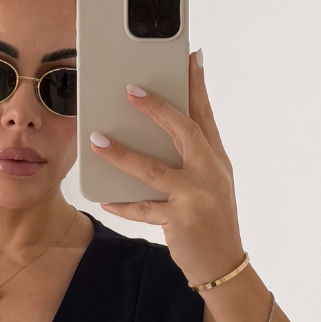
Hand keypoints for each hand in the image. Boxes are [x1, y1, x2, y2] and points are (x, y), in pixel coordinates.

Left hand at [88, 51, 243, 287]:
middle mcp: (210, 173)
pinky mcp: (181, 221)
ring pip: (154, 169)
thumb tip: (165, 129)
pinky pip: (143, 208)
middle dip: (157, 108)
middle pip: (183, 131)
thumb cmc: (212, 220)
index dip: (197, 85)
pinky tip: (105, 197)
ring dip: (122, 154)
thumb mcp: (211, 183)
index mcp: (217, 159)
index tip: (191, 56)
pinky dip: (122, 203)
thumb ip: (193, 156)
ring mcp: (196, 197)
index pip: (206, 115)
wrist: (224, 265)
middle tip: (130, 89)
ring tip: (97, 140)